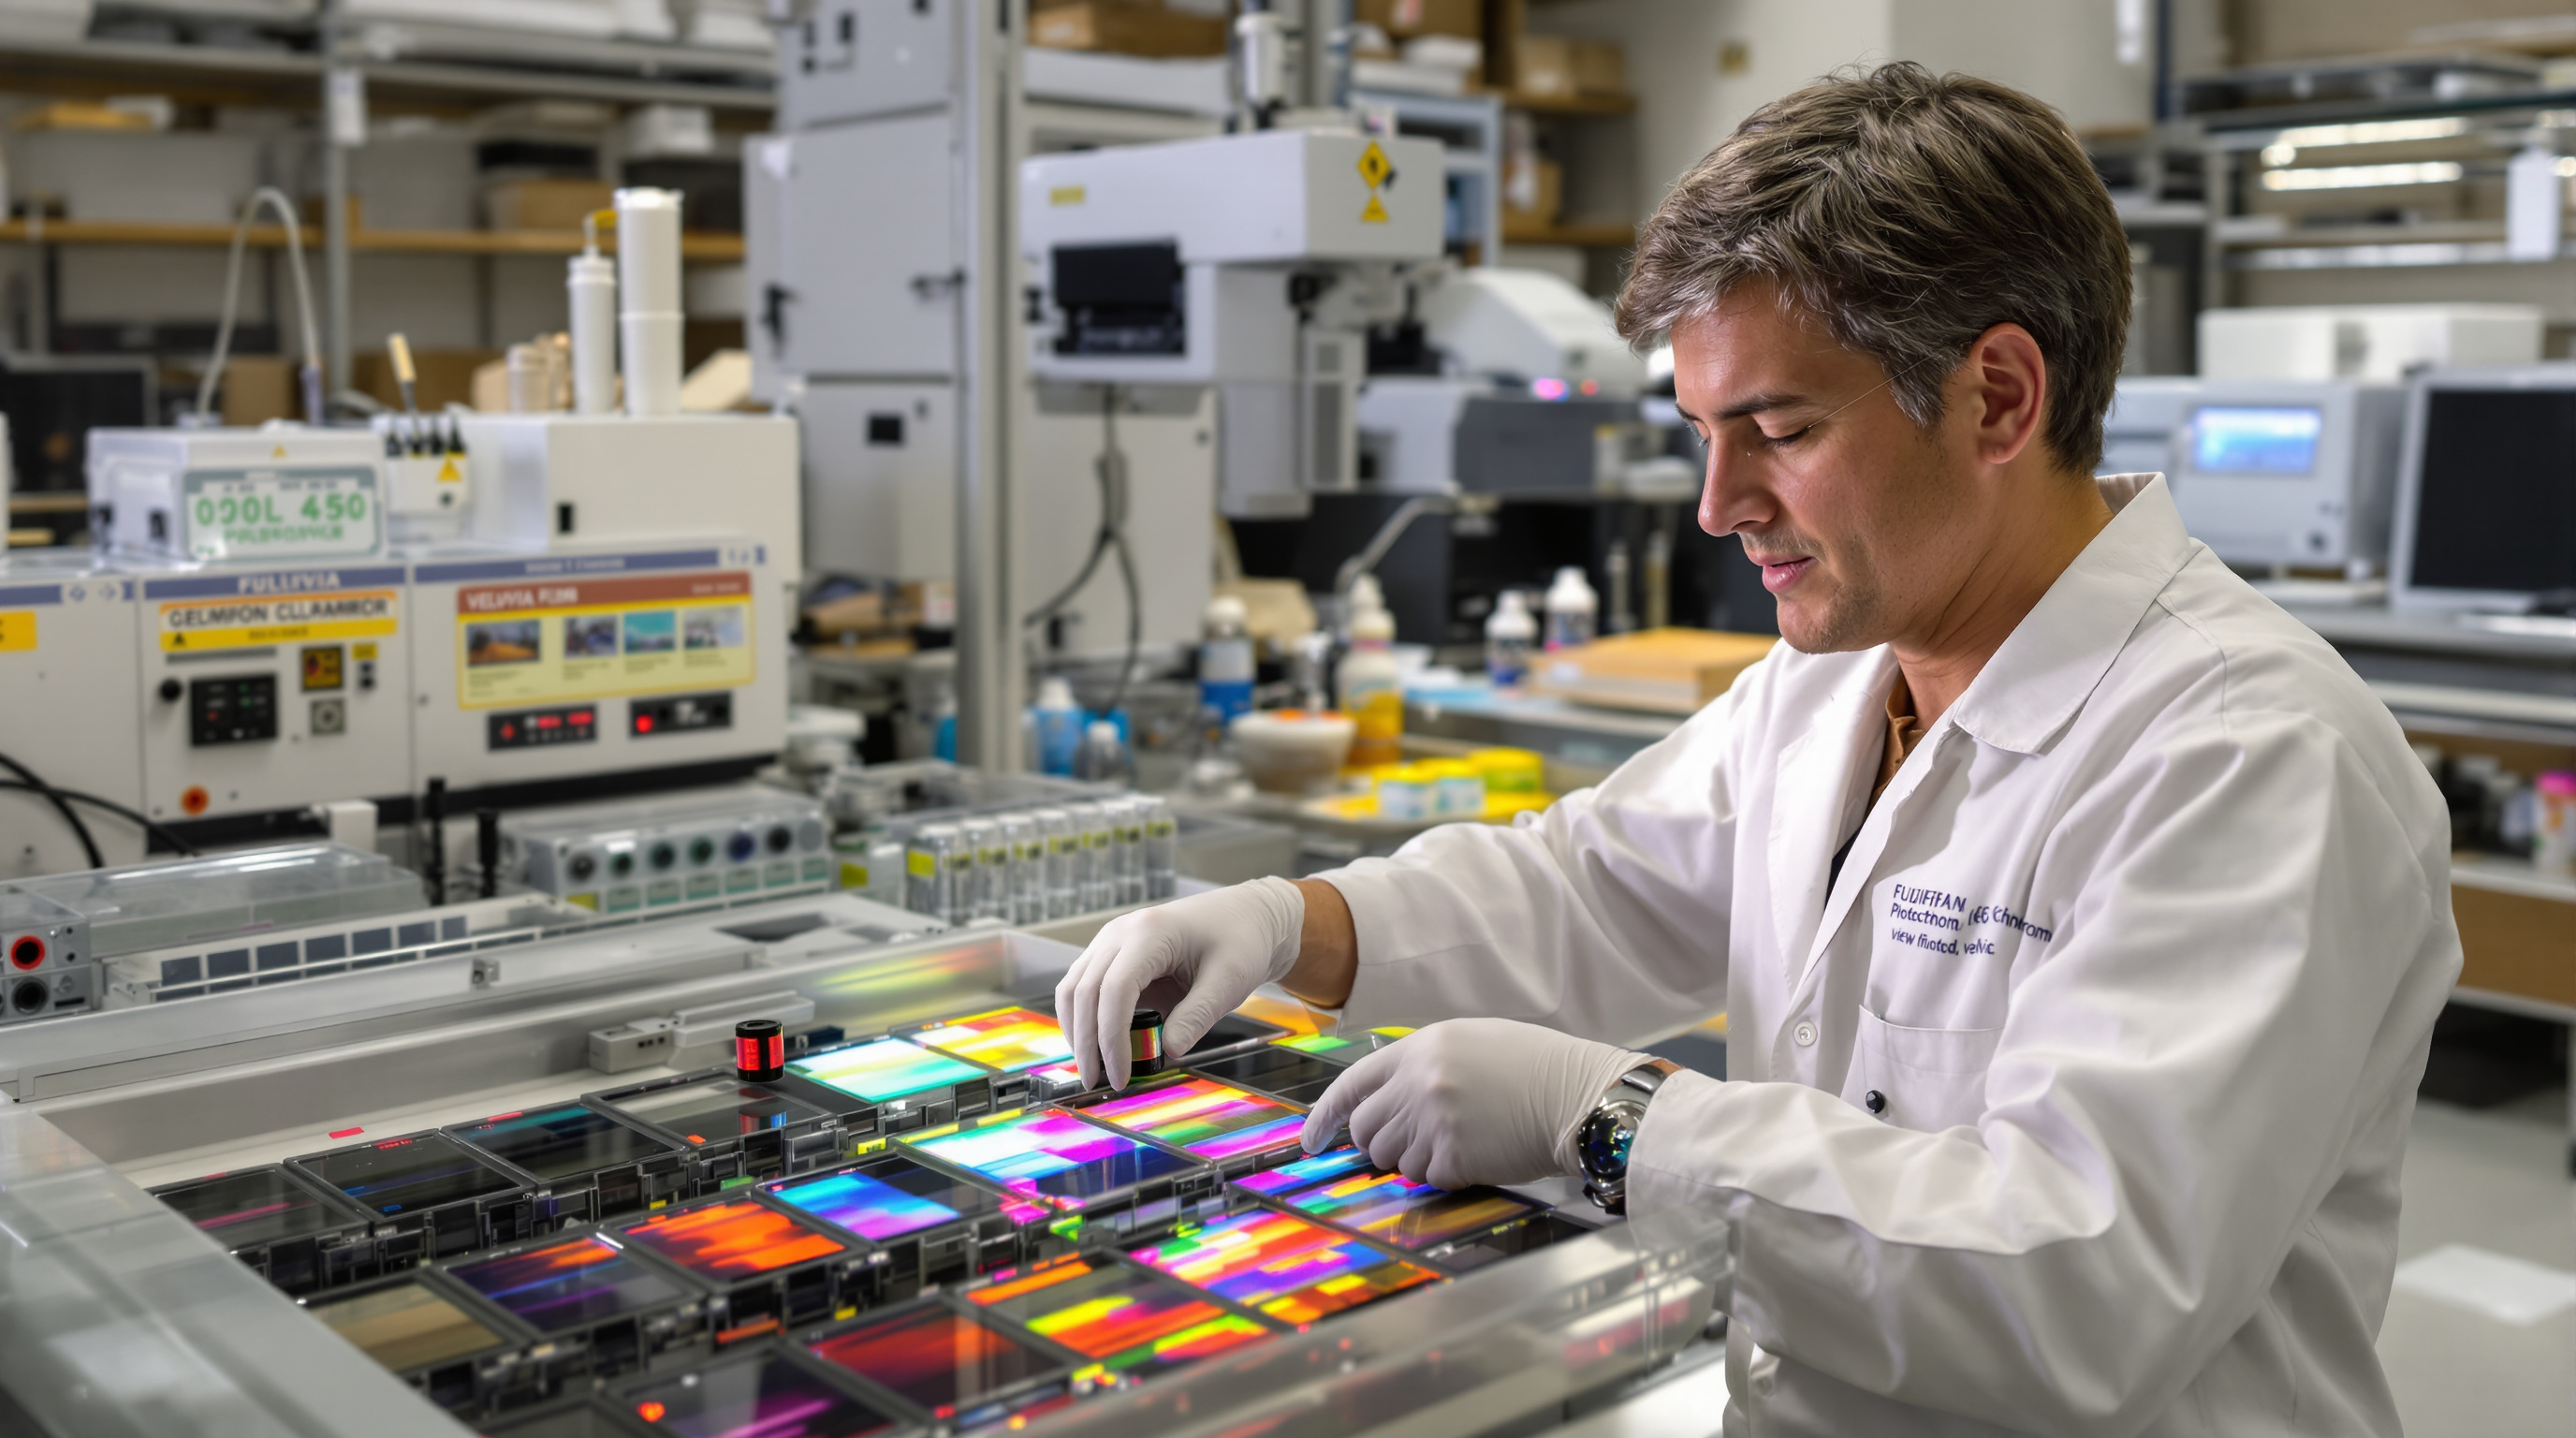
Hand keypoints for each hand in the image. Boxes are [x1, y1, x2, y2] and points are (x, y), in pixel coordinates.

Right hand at [1056, 876, 1304, 1089]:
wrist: (1246, 915)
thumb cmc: (1241, 942)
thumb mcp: (1228, 982)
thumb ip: (1197, 1016)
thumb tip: (1169, 1052)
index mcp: (1151, 934)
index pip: (1115, 990)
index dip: (1112, 1038)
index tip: (1121, 1076)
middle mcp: (1121, 932)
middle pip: (1085, 991)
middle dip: (1086, 1043)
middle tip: (1097, 1082)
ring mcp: (1112, 940)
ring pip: (1074, 988)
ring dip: (1077, 1031)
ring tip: (1093, 1069)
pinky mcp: (1112, 952)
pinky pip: (1084, 986)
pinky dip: (1084, 1017)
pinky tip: (1097, 1046)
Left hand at [1298, 1018, 1648, 1189]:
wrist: (1577, 1096)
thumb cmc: (1533, 1069)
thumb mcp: (1470, 1043)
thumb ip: (1422, 1066)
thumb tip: (1386, 1101)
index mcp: (1420, 1049)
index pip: (1352, 1085)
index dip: (1325, 1116)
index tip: (1311, 1140)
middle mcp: (1418, 1082)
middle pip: (1365, 1131)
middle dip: (1379, 1144)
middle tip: (1414, 1141)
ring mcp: (1433, 1120)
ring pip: (1393, 1160)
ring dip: (1416, 1160)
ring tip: (1459, 1140)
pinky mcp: (1452, 1156)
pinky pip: (1427, 1178)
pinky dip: (1446, 1175)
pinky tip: (1478, 1153)